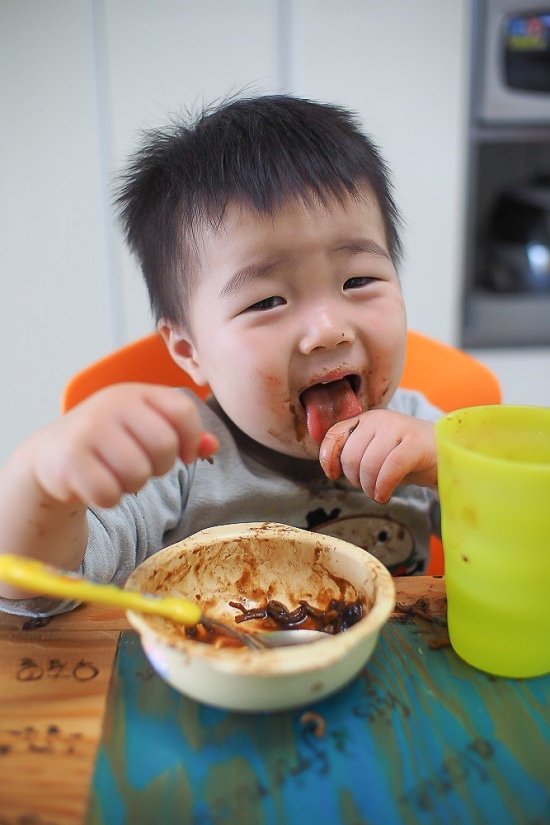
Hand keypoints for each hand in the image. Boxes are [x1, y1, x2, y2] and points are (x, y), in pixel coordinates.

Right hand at [30, 383, 217, 508]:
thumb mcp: (145, 427)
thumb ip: (182, 434)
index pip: (182, 410)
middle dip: (161, 466)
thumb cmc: (110, 440)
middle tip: (144, 467)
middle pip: (164, 444)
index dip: (191, 438)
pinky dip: (109, 498)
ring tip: (118, 474)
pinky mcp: (69, 460)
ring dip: (134, 485)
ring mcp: (88, 431)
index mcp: (136, 392)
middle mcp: (111, 405)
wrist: (52, 453)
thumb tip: (211, 445)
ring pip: (138, 473)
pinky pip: (109, 493)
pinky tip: (98, 484)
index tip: (184, 455)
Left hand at [318, 409, 436, 503]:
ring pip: (368, 464)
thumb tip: (331, 468)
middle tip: (369, 488)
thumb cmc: (408, 458)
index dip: (328, 458)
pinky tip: (385, 495)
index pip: (334, 434)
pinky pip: (390, 469)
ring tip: (379, 493)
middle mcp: (380, 419)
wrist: (448, 455)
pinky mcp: (415, 443)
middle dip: (355, 479)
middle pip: (350, 455)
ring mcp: (399, 428)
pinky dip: (383, 488)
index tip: (333, 475)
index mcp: (366, 420)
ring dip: (370, 488)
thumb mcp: (376, 453)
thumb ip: (355, 455)